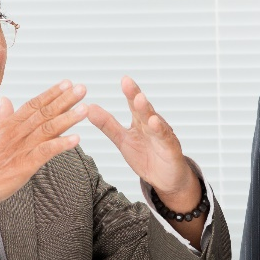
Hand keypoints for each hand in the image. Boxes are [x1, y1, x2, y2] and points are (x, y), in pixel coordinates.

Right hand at [0, 81, 87, 205]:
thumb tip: (6, 100)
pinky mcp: (25, 165)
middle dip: (65, 100)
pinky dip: (61, 145)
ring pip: (48, 129)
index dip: (52, 93)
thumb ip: (2, 116)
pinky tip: (76, 139)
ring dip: (68, 118)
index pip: (34, 104)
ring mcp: (22, 147)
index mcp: (10, 123)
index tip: (67, 83)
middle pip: (45, 112)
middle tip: (82, 89)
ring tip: (85, 109)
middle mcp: (17, 132)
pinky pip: (46, 152)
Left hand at [87, 76, 199, 211]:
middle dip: (136, 96)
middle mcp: (152, 126)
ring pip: (155, 121)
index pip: (134, 105)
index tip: (124, 79)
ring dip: (147, 110)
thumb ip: (107, 125)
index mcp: (140, 122)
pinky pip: (164, 139)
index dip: (130, 92)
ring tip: (139, 99)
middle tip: (128, 83)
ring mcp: (162, 136)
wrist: (165, 179)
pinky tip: (154, 123)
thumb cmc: (146, 157)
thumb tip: (89, 108)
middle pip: (143, 109)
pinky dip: (160, 131)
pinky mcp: (170, 149)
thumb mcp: (123, 140)